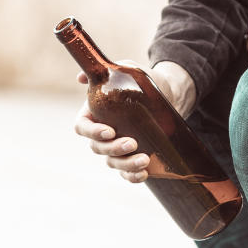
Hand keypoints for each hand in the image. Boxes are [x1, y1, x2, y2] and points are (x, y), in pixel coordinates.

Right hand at [73, 61, 195, 183]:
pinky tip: (144, 174)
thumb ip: (107, 72)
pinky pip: (126, 173)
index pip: (82, 127)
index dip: (92, 132)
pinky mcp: (131, 158)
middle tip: (133, 143)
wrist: (166, 94)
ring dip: (126, 164)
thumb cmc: (140, 82)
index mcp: (93, 114)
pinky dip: (132, 177)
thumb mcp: (125, 70)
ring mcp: (115, 149)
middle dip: (114, 149)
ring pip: (113, 163)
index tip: (110, 131)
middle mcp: (101, 135)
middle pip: (98, 148)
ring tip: (145, 160)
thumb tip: (81, 79)